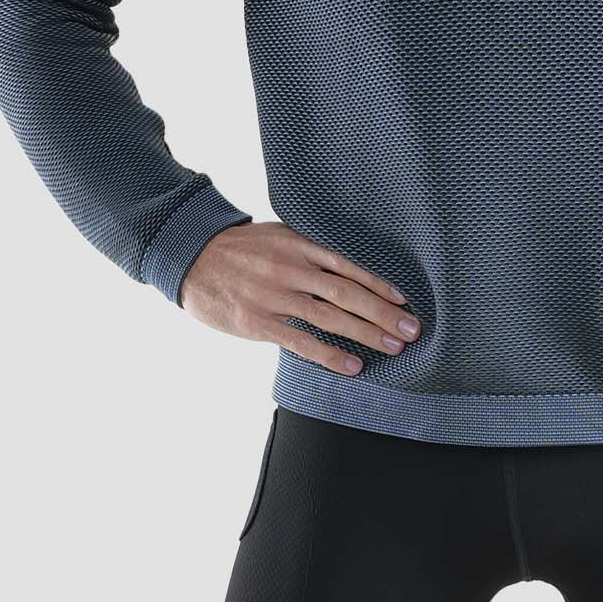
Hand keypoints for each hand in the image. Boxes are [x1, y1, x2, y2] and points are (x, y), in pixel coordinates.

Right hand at [180, 222, 420, 374]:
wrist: (190, 258)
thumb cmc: (242, 250)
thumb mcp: (277, 235)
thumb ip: (311, 249)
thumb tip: (352, 267)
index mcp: (298, 244)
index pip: (348, 265)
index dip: (379, 283)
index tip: (405, 301)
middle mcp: (290, 268)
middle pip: (346, 293)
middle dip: (382, 313)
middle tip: (411, 330)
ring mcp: (273, 295)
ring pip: (328, 317)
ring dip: (365, 334)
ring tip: (393, 348)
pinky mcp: (258, 321)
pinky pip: (300, 342)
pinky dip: (329, 355)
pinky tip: (353, 366)